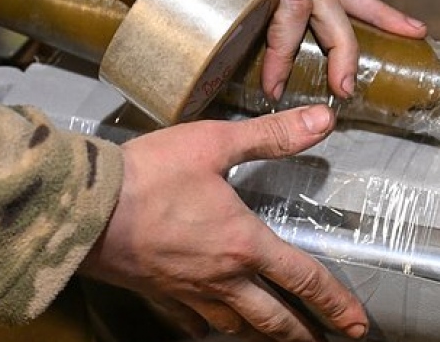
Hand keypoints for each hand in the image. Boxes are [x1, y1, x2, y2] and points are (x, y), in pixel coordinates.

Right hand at [80, 105, 368, 341]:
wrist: (83, 207)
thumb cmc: (147, 174)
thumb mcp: (215, 143)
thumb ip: (272, 135)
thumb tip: (322, 120)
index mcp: (242, 243)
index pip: (303, 278)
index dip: (335, 302)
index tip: (355, 323)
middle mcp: (221, 277)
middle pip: (274, 319)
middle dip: (304, 332)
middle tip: (327, 341)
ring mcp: (188, 292)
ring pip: (236, 326)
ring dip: (263, 333)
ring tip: (277, 336)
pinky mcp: (158, 294)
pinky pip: (193, 322)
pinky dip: (210, 327)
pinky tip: (211, 326)